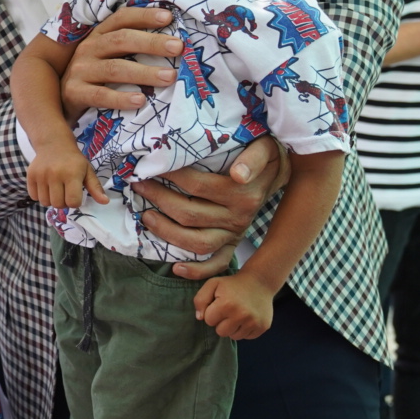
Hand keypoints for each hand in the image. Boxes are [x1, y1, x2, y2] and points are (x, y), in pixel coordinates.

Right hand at [26, 141, 108, 208]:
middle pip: (58, 204)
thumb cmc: (73, 160)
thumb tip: (105, 202)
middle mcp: (55, 174)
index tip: (76, 194)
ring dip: (51, 200)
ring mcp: (41, 175)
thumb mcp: (88, 171)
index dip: (75, 202)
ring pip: (45, 202)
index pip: (72, 202)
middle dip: (63, 203)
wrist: (54, 143)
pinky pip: (33, 197)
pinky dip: (40, 196)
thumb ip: (95, 187)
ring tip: (55, 190)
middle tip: (65, 193)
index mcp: (72, 174)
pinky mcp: (30, 175)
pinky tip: (46, 187)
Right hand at [60, 5, 181, 115]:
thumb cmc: (94, 77)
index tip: (169, 18)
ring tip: (169, 76)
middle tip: (178, 47)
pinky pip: (100, 95)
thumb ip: (129, 47)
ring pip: (115, 68)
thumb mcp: (107, 56)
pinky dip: (121, 98)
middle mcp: (88, 48)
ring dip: (144, 72)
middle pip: (121, 40)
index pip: (121, 19)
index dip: (144, 16)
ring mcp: (80, 70)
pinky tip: (140, 100)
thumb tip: (172, 43)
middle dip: (152, 43)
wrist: (61, 101)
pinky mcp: (74, 92)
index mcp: (99, 35)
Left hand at [134, 136, 288, 279]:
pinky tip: (176, 267)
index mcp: (243, 195)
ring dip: (167, 232)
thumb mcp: (264, 148)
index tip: (150, 166)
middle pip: (190, 214)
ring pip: (197, 243)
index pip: (199, 186)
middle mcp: (239, 218)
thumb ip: (254, 158)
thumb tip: (238, 174)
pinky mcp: (233, 246)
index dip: (172, 177)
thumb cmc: (264, 156)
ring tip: (145, 215)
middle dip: (159, 199)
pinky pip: (216, 265)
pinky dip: (196, 271)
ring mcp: (235, 235)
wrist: (280, 173)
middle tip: (139, 185)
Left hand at [194, 271, 276, 339]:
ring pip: (234, 336)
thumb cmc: (232, 284)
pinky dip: (244, 330)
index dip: (212, 312)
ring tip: (237, 314)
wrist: (259, 282)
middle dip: (221, 322)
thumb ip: (200, 299)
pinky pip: (246, 337)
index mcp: (226, 304)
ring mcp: (253, 322)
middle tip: (228, 310)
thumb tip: (200, 318)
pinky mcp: (262, 327)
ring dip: (233, 327)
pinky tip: (246, 318)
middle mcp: (241, 315)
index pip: (209, 321)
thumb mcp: (213, 284)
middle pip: (221, 332)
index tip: (219, 305)